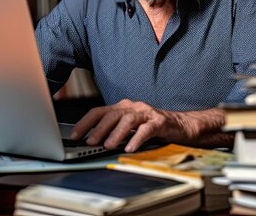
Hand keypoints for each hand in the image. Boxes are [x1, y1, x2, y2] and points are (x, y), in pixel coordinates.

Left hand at [69, 99, 230, 152]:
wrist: (181, 125)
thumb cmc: (152, 127)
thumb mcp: (129, 128)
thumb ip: (113, 130)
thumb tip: (91, 141)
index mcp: (123, 107)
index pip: (99, 111)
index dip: (85, 122)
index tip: (75, 135)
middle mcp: (133, 107)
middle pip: (112, 114)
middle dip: (98, 128)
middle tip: (90, 142)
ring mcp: (147, 113)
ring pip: (128, 119)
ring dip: (116, 133)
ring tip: (108, 145)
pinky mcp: (160, 122)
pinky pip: (146, 129)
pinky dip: (137, 138)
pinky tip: (130, 148)